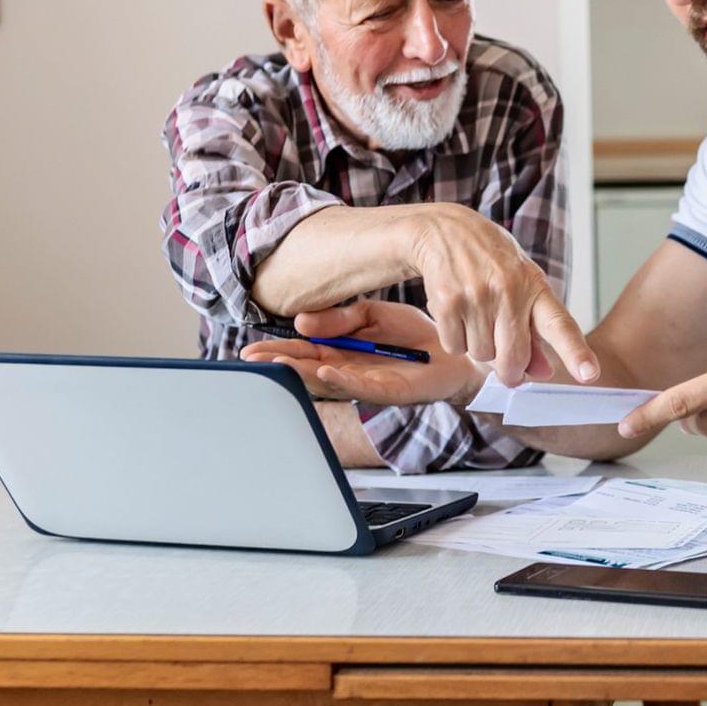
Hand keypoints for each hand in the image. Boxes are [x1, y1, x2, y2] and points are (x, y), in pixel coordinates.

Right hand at [240, 300, 487, 406]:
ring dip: (302, 374)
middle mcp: (350, 371)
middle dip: (279, 366)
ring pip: (328, 381)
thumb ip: (341, 317)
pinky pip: (361, 386)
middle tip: (253, 362)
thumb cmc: (415, 335)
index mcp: (343, 352)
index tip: (250, 350)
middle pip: (307, 370)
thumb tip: (302, 320)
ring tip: (279, 365)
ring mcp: (368, 384)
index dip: (277, 351)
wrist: (457, 348)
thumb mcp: (373, 314)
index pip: (302, 352)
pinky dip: (341, 379)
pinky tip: (324, 370)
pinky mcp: (390, 391)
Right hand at [399, 204, 597, 386]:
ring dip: (478, 347)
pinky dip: (455, 339)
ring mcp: (477, 296)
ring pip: (481, 355)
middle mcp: (509, 291)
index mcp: (535, 286)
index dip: (575, 352)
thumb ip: (535, 330)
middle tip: (507, 367)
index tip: (589, 374)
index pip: (560, 324)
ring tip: (476, 315)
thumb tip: (543, 373)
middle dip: (510, 371)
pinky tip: (457, 312)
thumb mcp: (522, 284)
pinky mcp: (447, 302)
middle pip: (513, 358)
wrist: (445, 230)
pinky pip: (455, 347)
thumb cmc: (491, 261)